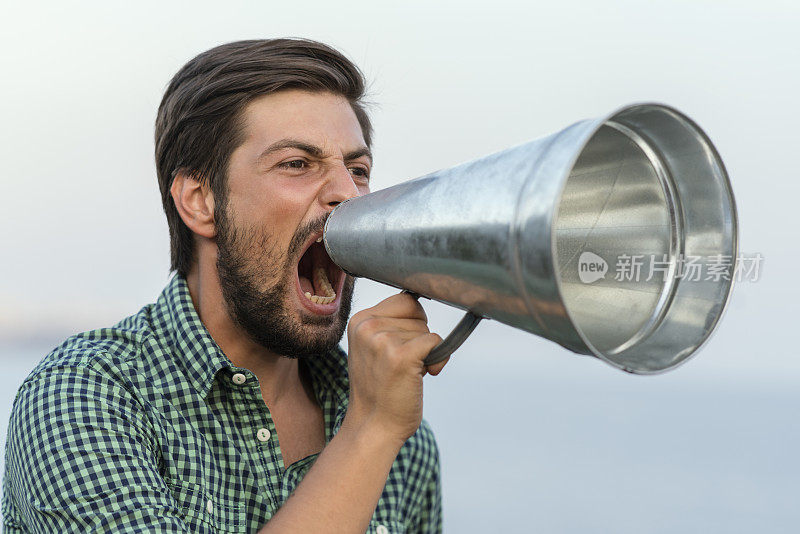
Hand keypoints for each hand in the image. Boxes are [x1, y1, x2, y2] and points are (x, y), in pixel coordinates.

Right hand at [343, 292, 448, 443]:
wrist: (373, 426)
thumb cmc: (380, 388)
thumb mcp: (374, 346)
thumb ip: (389, 323)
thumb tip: (422, 299)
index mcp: (359, 320)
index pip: (404, 300)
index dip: (411, 324)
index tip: (400, 347)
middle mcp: (368, 326)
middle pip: (417, 314)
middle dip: (418, 338)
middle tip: (401, 365)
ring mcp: (383, 340)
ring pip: (427, 331)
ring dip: (426, 354)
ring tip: (405, 374)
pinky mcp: (401, 356)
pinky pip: (435, 342)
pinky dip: (437, 360)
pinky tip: (421, 377)